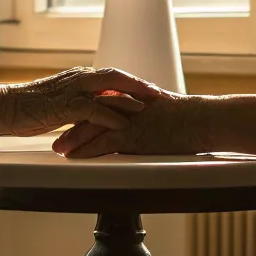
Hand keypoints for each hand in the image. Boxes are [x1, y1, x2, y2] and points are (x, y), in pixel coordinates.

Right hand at [0, 67, 162, 136]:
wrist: (4, 108)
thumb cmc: (29, 108)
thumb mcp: (60, 105)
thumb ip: (79, 106)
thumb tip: (96, 114)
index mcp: (79, 77)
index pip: (112, 76)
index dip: (133, 83)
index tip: (151, 90)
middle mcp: (78, 79)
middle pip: (116, 77)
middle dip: (139, 85)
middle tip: (160, 93)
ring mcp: (72, 90)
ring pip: (108, 89)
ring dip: (130, 98)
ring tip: (149, 106)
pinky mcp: (64, 105)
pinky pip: (93, 109)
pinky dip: (110, 116)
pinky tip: (124, 125)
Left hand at [52, 94, 209, 157]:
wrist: (203, 119)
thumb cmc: (189, 117)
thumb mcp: (163, 109)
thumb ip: (147, 112)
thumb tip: (141, 120)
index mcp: (132, 98)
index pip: (100, 101)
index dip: (82, 110)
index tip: (66, 117)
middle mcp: (127, 106)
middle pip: (90, 112)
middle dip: (69, 123)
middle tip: (52, 132)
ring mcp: (129, 119)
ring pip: (92, 127)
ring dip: (73, 138)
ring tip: (58, 148)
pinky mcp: (135, 135)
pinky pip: (105, 142)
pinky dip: (88, 150)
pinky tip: (76, 157)